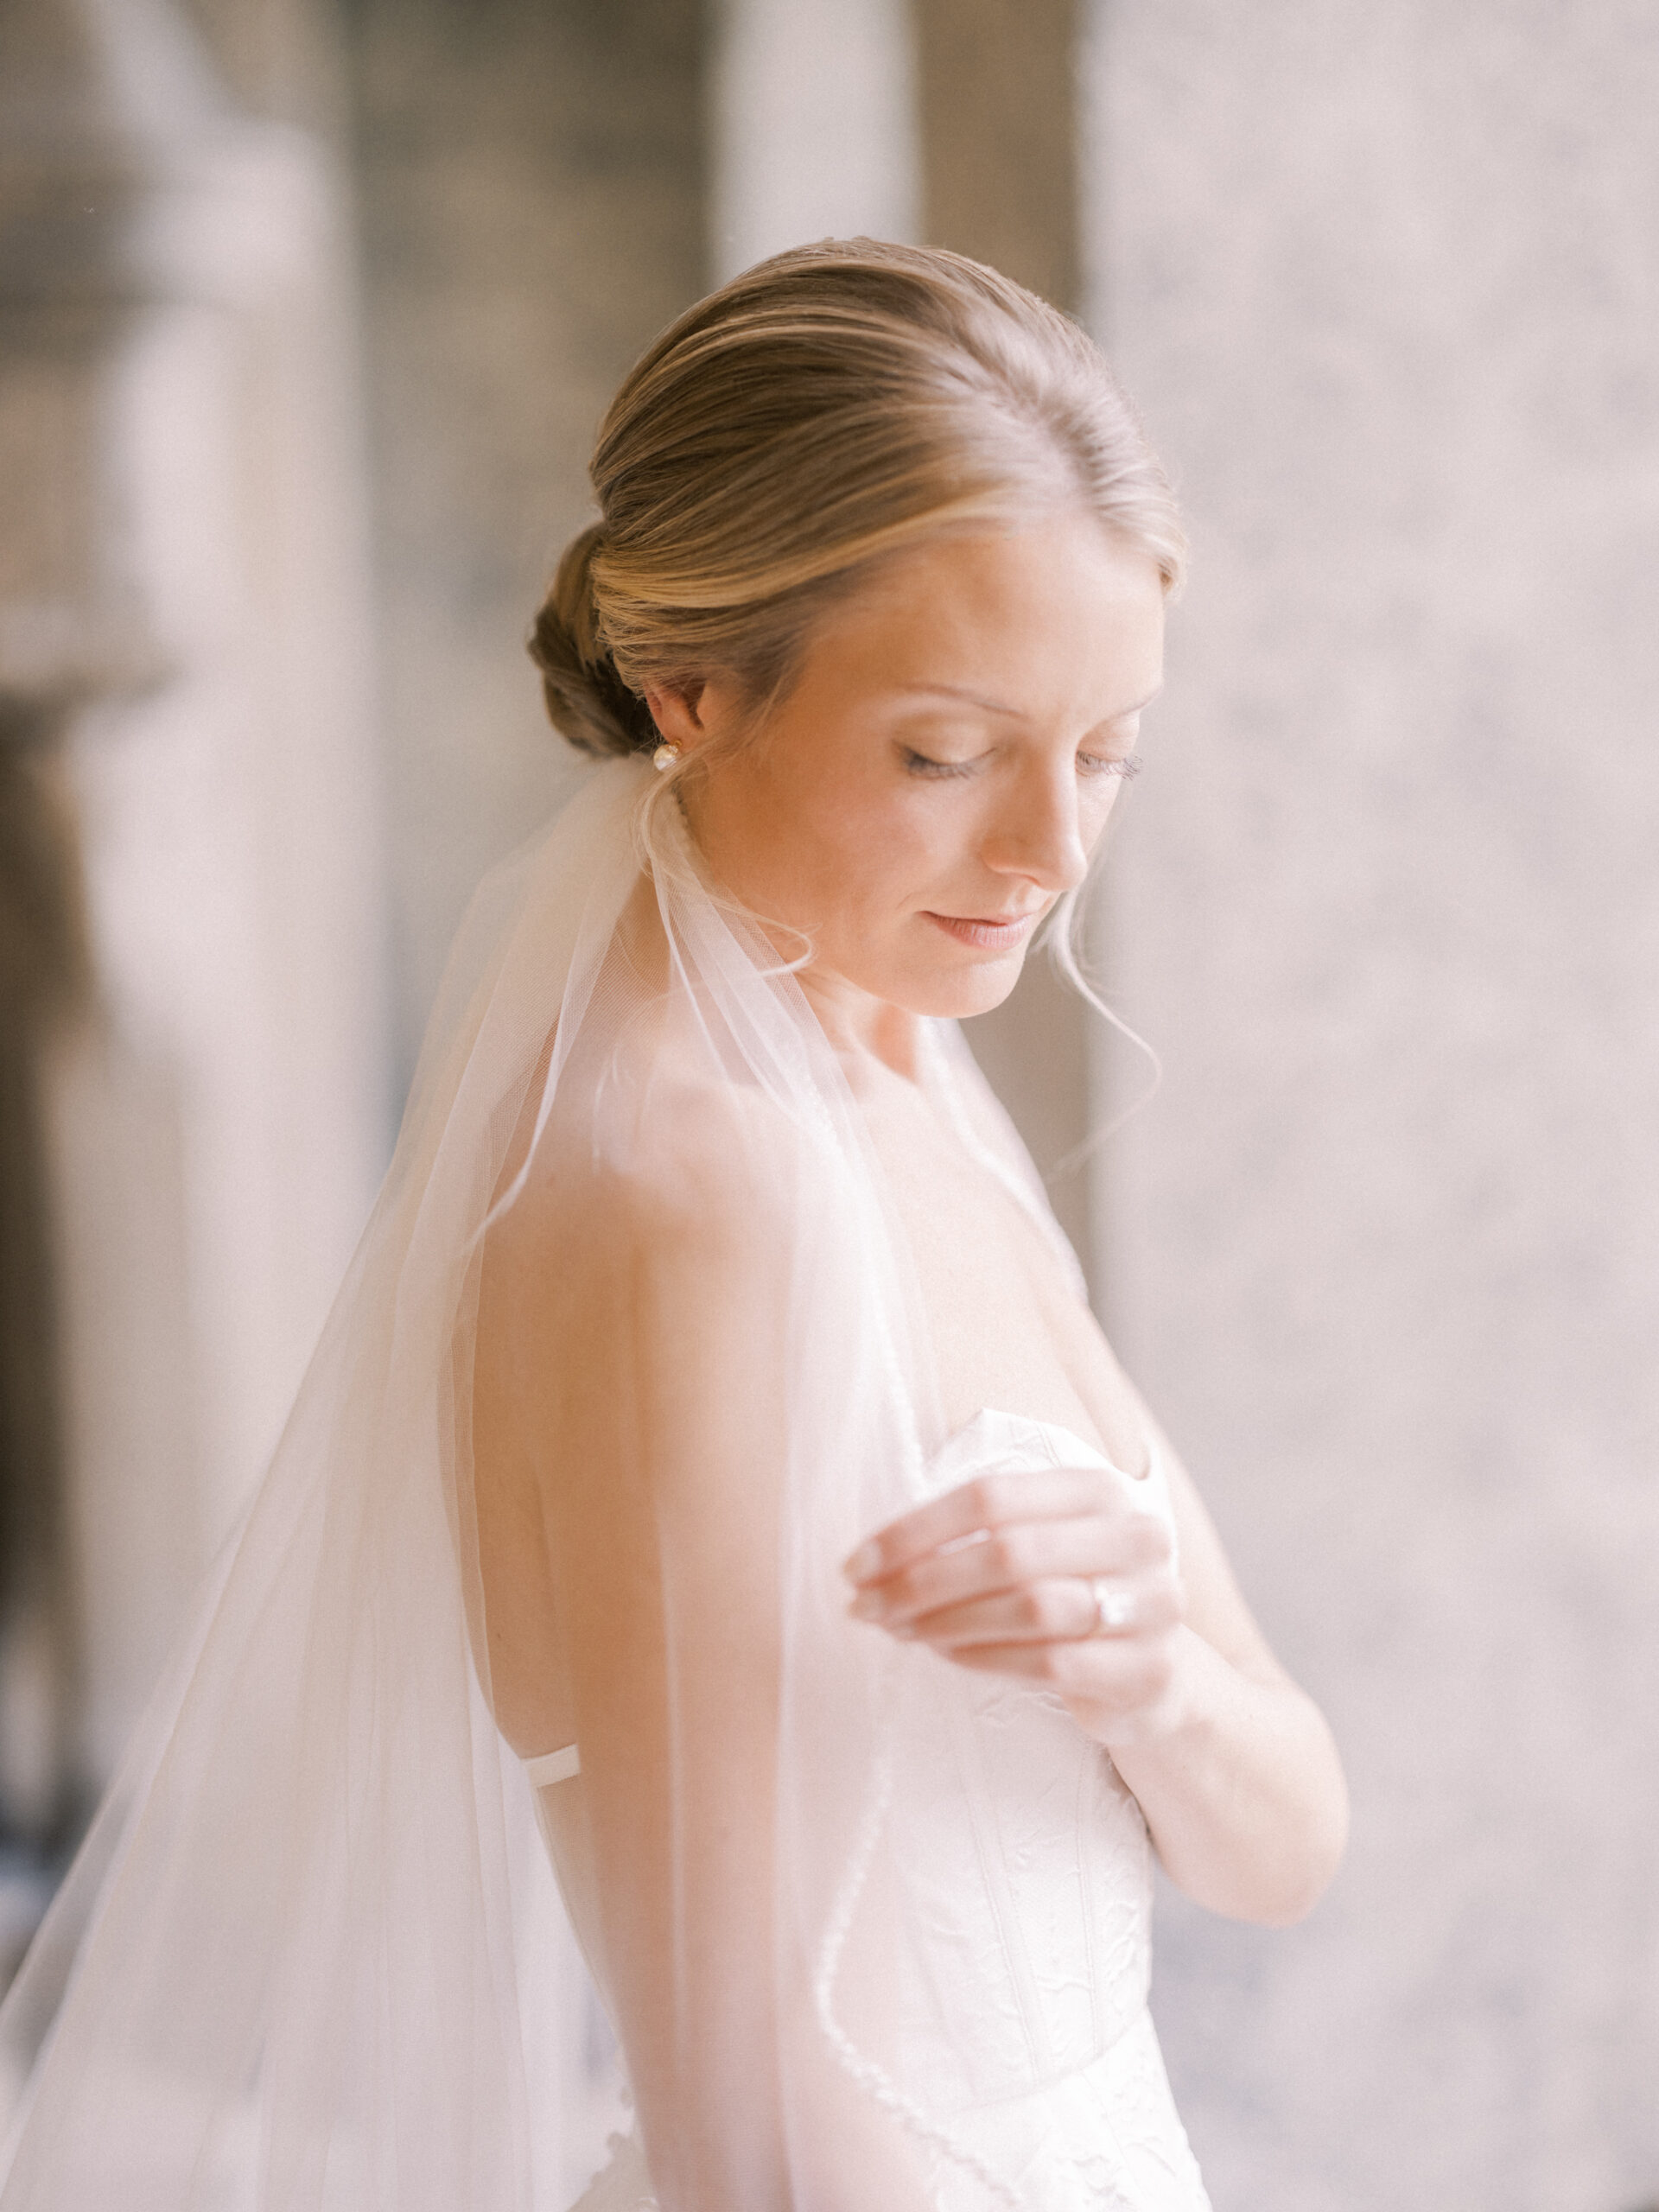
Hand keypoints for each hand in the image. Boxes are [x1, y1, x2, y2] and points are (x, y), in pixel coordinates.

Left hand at [842, 1463, 1185, 1746]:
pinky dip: (984, 1658)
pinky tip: (946, 1655)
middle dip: (921, 1581)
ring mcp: (1150, 1606)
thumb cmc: (1076, 1594)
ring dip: (946, 1622)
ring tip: (898, 1630)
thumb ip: (980, 1533)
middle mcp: (1136, 1538)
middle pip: (1008, 1553)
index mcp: (1101, 1490)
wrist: (1155, 1676)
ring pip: (1029, 1608)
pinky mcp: (1143, 1671)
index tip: (857, 1563)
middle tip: (865, 1606)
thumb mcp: (1044, 1545)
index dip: (916, 1529)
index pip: (993, 1496)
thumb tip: (873, 1556)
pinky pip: (1048, 1662)